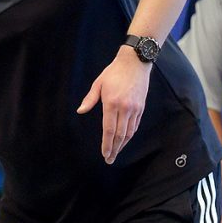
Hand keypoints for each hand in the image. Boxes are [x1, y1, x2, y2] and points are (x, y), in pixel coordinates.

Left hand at [77, 47, 150, 163]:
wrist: (135, 62)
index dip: (106, 144)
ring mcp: (134, 108)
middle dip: (114, 149)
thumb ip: (90, 99)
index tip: (104, 154)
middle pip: (120, 135)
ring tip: (116, 152)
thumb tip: (80, 111)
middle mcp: (125, 108)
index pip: (109, 130)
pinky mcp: (141, 107)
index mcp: (112, 103)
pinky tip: (125, 139)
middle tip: (110, 160)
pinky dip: (130, 135)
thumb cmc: (114, 72)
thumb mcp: (99, 83)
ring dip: (122, 144)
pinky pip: (135, 125)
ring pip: (129, 132)